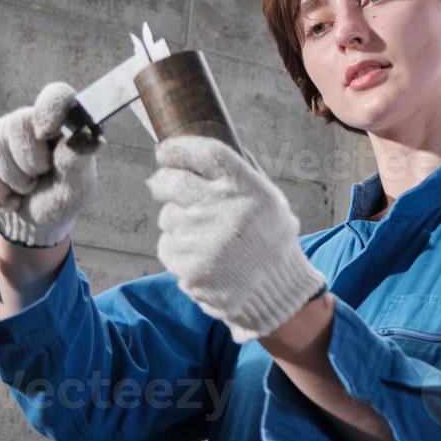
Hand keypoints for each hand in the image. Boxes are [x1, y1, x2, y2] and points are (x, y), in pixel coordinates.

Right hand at [0, 82, 99, 247]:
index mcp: (63, 124)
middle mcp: (31, 120)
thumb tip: (91, 140)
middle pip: (17, 124)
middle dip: (29, 163)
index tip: (47, 133)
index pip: (57, 95)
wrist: (30, 225)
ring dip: (13, 181)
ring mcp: (2, 132)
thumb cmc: (59, 200)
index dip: (50, 108)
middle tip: (39, 177)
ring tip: (25, 188)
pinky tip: (8, 192)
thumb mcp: (76, 187)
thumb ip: (79, 162)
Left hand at [147, 136, 325, 342]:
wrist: (277, 292)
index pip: (205, 153)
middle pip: (173, 182)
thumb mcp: (270, 200)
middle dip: (163, 181)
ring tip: (204, 236)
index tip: (166, 152)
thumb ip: (242, 175)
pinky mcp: (191, 268)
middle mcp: (227, 211)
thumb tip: (202, 151)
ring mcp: (206, 241)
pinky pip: (168, 246)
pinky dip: (178, 249)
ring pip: (168, 217)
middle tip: (163, 184)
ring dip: (178, 222)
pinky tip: (201, 256)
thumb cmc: (270, 240)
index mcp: (249, 189)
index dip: (178, 149)